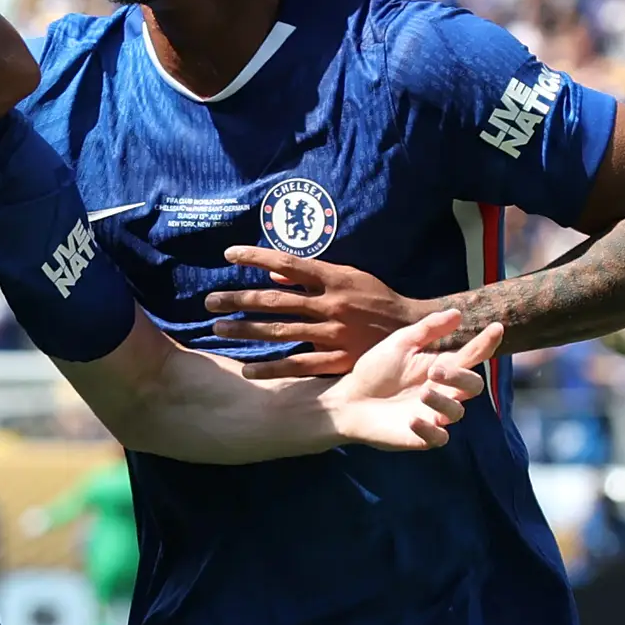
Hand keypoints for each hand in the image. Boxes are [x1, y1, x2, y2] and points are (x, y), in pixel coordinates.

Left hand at [207, 247, 430, 376]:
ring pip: (282, 331)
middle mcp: (331, 304)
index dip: (256, 257)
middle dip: (239, 300)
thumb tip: (273, 275)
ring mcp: (334, 333)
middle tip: (209, 302)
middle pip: (276, 300)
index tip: (228, 254)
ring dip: (247, 331)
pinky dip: (272, 369)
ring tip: (218, 329)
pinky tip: (248, 370)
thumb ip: (312, 276)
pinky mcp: (338, 359)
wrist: (415, 329)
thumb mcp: (350, 277)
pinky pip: (299, 365)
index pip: (288, 263)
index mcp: (334, 278)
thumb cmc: (377, 299)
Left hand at [318, 309, 502, 451]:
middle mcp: (444, 392)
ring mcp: (434, 415)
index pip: (471, 357)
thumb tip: (457, 313)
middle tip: (435, 372)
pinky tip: (412, 419)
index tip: (496, 328)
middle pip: (473, 386)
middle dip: (461, 377)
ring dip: (443, 402)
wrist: (348, 400)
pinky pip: (439, 438)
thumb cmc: (375, 371)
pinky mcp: (421, 437)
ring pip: (457, 412)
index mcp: (442, 367)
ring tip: (422, 393)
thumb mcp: (399, 344)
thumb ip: (427, 329)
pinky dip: (430, 429)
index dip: (486, 344)